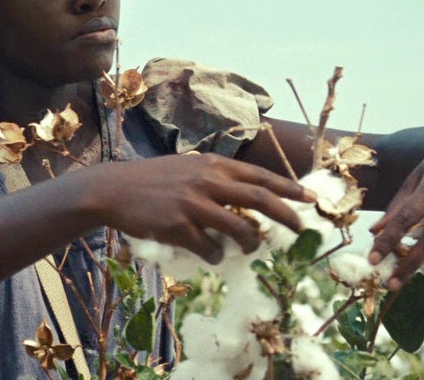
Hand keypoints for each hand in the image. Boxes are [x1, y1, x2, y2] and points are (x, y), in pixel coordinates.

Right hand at [82, 153, 313, 263]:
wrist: (112, 189)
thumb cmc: (150, 179)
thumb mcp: (185, 167)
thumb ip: (214, 176)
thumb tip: (244, 193)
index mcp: (211, 165)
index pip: (260, 176)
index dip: (289, 188)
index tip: (311, 198)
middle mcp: (206, 182)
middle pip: (259, 199)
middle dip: (286, 215)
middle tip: (301, 230)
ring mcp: (192, 205)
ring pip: (238, 228)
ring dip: (251, 242)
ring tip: (252, 248)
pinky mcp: (177, 226)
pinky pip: (209, 248)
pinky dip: (217, 255)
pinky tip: (215, 256)